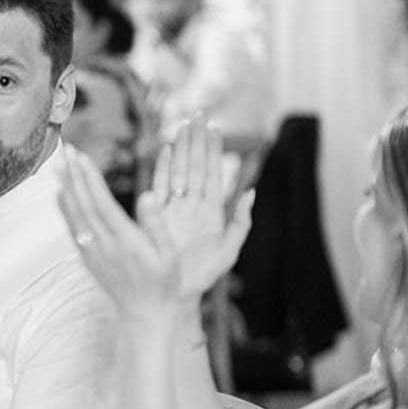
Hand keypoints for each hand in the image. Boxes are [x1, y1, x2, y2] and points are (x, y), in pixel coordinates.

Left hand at [58, 149, 182, 317]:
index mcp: (126, 242)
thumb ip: (157, 224)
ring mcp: (93, 253)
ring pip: (75, 215)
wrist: (145, 315)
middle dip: (74, 176)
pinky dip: (65, 209)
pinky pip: (73, 229)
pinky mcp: (88, 259)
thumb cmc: (164, 283)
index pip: (102, 204)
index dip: (89, 180)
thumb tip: (148, 195)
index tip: (81, 157)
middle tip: (66, 150)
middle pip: (84, 205)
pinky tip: (60, 193)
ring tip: (58, 164)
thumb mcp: (169, 255)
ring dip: (66, 188)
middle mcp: (105, 247)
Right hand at [136, 118, 253, 299]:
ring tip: (184, 125)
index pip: (213, 173)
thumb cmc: (200, 277)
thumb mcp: (228, 252)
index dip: (214, 151)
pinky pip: (160, 187)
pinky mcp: (156, 216)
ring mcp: (173, 209)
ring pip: (179, 172)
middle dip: (196, 140)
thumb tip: (250, 192)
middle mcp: (191, 206)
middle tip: (198, 114)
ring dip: (181, 148)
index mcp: (210, 212)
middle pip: (195, 166)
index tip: (214, 127)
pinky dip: (163, 168)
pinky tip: (165, 150)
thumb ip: (240, 222)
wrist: (174, 295)